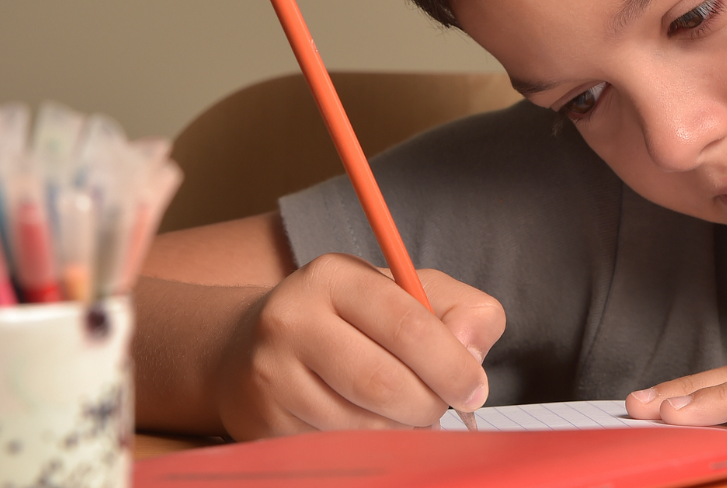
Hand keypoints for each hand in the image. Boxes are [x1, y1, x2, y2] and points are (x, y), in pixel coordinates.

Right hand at [214, 253, 504, 438]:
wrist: (252, 347)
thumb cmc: (353, 320)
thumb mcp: (410, 293)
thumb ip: (462, 312)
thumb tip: (473, 354)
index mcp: (335, 277)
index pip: (409, 326)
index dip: (452, 365)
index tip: (475, 389)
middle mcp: (292, 319)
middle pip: (384, 384)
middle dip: (428, 404)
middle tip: (440, 406)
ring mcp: (270, 374)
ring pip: (361, 425)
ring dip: (399, 428)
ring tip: (401, 409)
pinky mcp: (262, 421)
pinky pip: (335, 449)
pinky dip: (367, 445)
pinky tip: (366, 422)